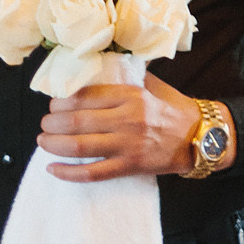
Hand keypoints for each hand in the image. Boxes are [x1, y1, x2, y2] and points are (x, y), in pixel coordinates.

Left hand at [38, 71, 210, 181]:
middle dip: (51, 123)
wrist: (200, 137)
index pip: (84, 96)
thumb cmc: (175, 110)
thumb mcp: (153, 86)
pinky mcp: (129, 166)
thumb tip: (96, 71)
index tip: (54, 104)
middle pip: (75, 121)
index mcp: (131, 96)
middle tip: (44, 125)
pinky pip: (91, 173)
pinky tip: (53, 169)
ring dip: (52, 145)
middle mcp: (128, 119)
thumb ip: (126, 78)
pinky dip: (68, 172)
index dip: (61, 101)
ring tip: (43, 142)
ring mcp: (128, 144)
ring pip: (78, 146)